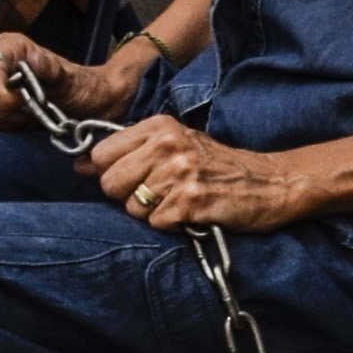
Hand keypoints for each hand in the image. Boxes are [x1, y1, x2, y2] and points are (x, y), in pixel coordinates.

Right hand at [0, 31, 152, 132]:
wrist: (92, 107)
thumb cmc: (82, 86)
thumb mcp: (71, 77)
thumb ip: (51, 67)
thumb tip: (33, 59)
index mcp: (9, 48)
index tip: (20, 103)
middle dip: (8, 112)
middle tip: (35, 112)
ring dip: (10, 123)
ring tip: (35, 117)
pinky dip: (6, 133)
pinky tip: (25, 127)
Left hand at [81, 115, 314, 234]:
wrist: (272, 183)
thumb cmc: (219, 167)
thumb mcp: (176, 144)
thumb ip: (129, 151)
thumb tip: (80, 165)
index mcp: (159, 126)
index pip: (100, 155)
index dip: (113, 173)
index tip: (134, 178)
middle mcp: (168, 145)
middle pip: (110, 183)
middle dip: (129, 196)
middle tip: (161, 194)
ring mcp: (180, 173)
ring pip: (132, 207)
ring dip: (153, 213)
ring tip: (180, 202)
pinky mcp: (192, 201)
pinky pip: (156, 223)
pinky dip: (172, 226)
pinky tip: (192, 214)